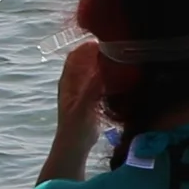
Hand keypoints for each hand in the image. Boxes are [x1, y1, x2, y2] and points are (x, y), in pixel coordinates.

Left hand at [43, 43, 116, 176]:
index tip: (103, 41)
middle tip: (117, 49)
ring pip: (93, 72)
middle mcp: (74, 84)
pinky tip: (120, 79)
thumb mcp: (84, 107)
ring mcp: (82, 92)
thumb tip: (103, 69)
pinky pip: (100, 83)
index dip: (86, 47)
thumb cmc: (76, 128)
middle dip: (98, 54)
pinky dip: (108, 78)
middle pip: (85, 62)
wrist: (74, 147)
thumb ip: (92, 88)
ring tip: (121, 61)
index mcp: (67, 82)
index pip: (75, 56)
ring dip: (104, 66)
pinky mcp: (91, 100)